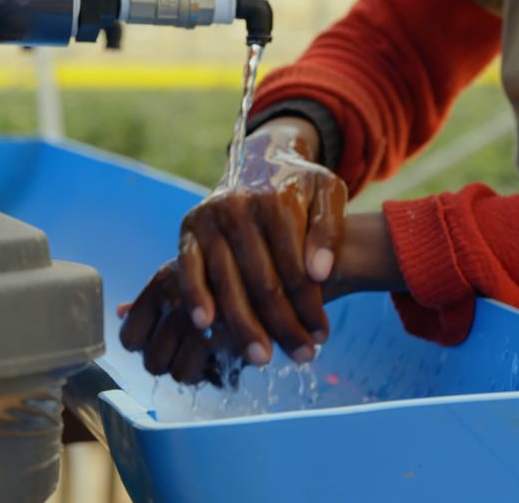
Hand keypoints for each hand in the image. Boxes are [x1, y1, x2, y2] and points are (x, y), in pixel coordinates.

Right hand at [121, 117, 347, 373]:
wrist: (259, 159)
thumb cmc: (299, 186)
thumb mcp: (328, 195)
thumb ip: (329, 230)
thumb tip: (319, 273)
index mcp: (278, 200)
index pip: (296, 266)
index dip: (310, 305)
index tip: (323, 334)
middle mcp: (239, 207)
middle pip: (263, 280)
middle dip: (283, 324)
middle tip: (302, 356)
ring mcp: (210, 218)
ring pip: (227, 282)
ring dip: (244, 325)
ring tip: (261, 358)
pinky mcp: (189, 228)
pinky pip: (189, 268)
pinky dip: (196, 297)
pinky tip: (206, 327)